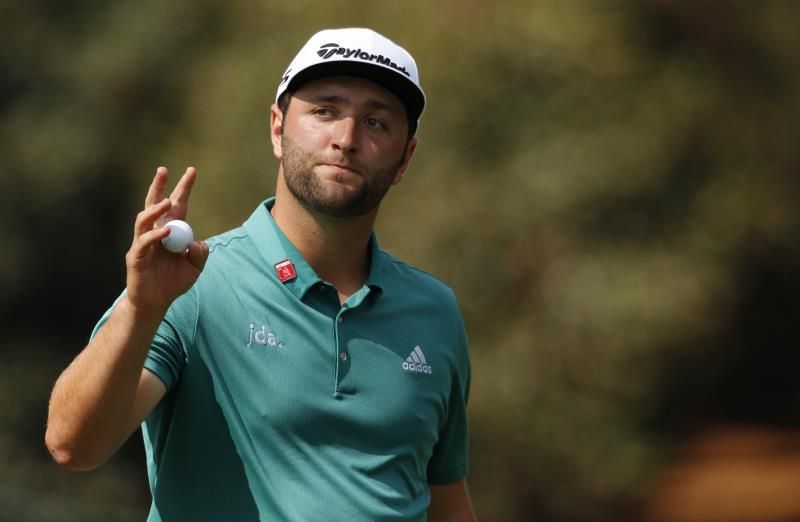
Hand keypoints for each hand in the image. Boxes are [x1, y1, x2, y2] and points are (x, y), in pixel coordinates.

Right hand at [124, 166, 208, 318]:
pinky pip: (144, 241)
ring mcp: (143, 243)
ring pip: (144, 219)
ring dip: (155, 209)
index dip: (183, 189)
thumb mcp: (194, 268)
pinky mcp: (136, 256)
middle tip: (164, 170)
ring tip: (167, 202)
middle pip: (154, 204)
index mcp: (171, 231)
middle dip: (159, 186)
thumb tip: (198, 242)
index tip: (191, 170)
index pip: (177, 205)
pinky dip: (155, 235)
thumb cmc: (173, 282)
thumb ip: (200, 254)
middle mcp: (155, 232)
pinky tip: (166, 232)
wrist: (156, 303)